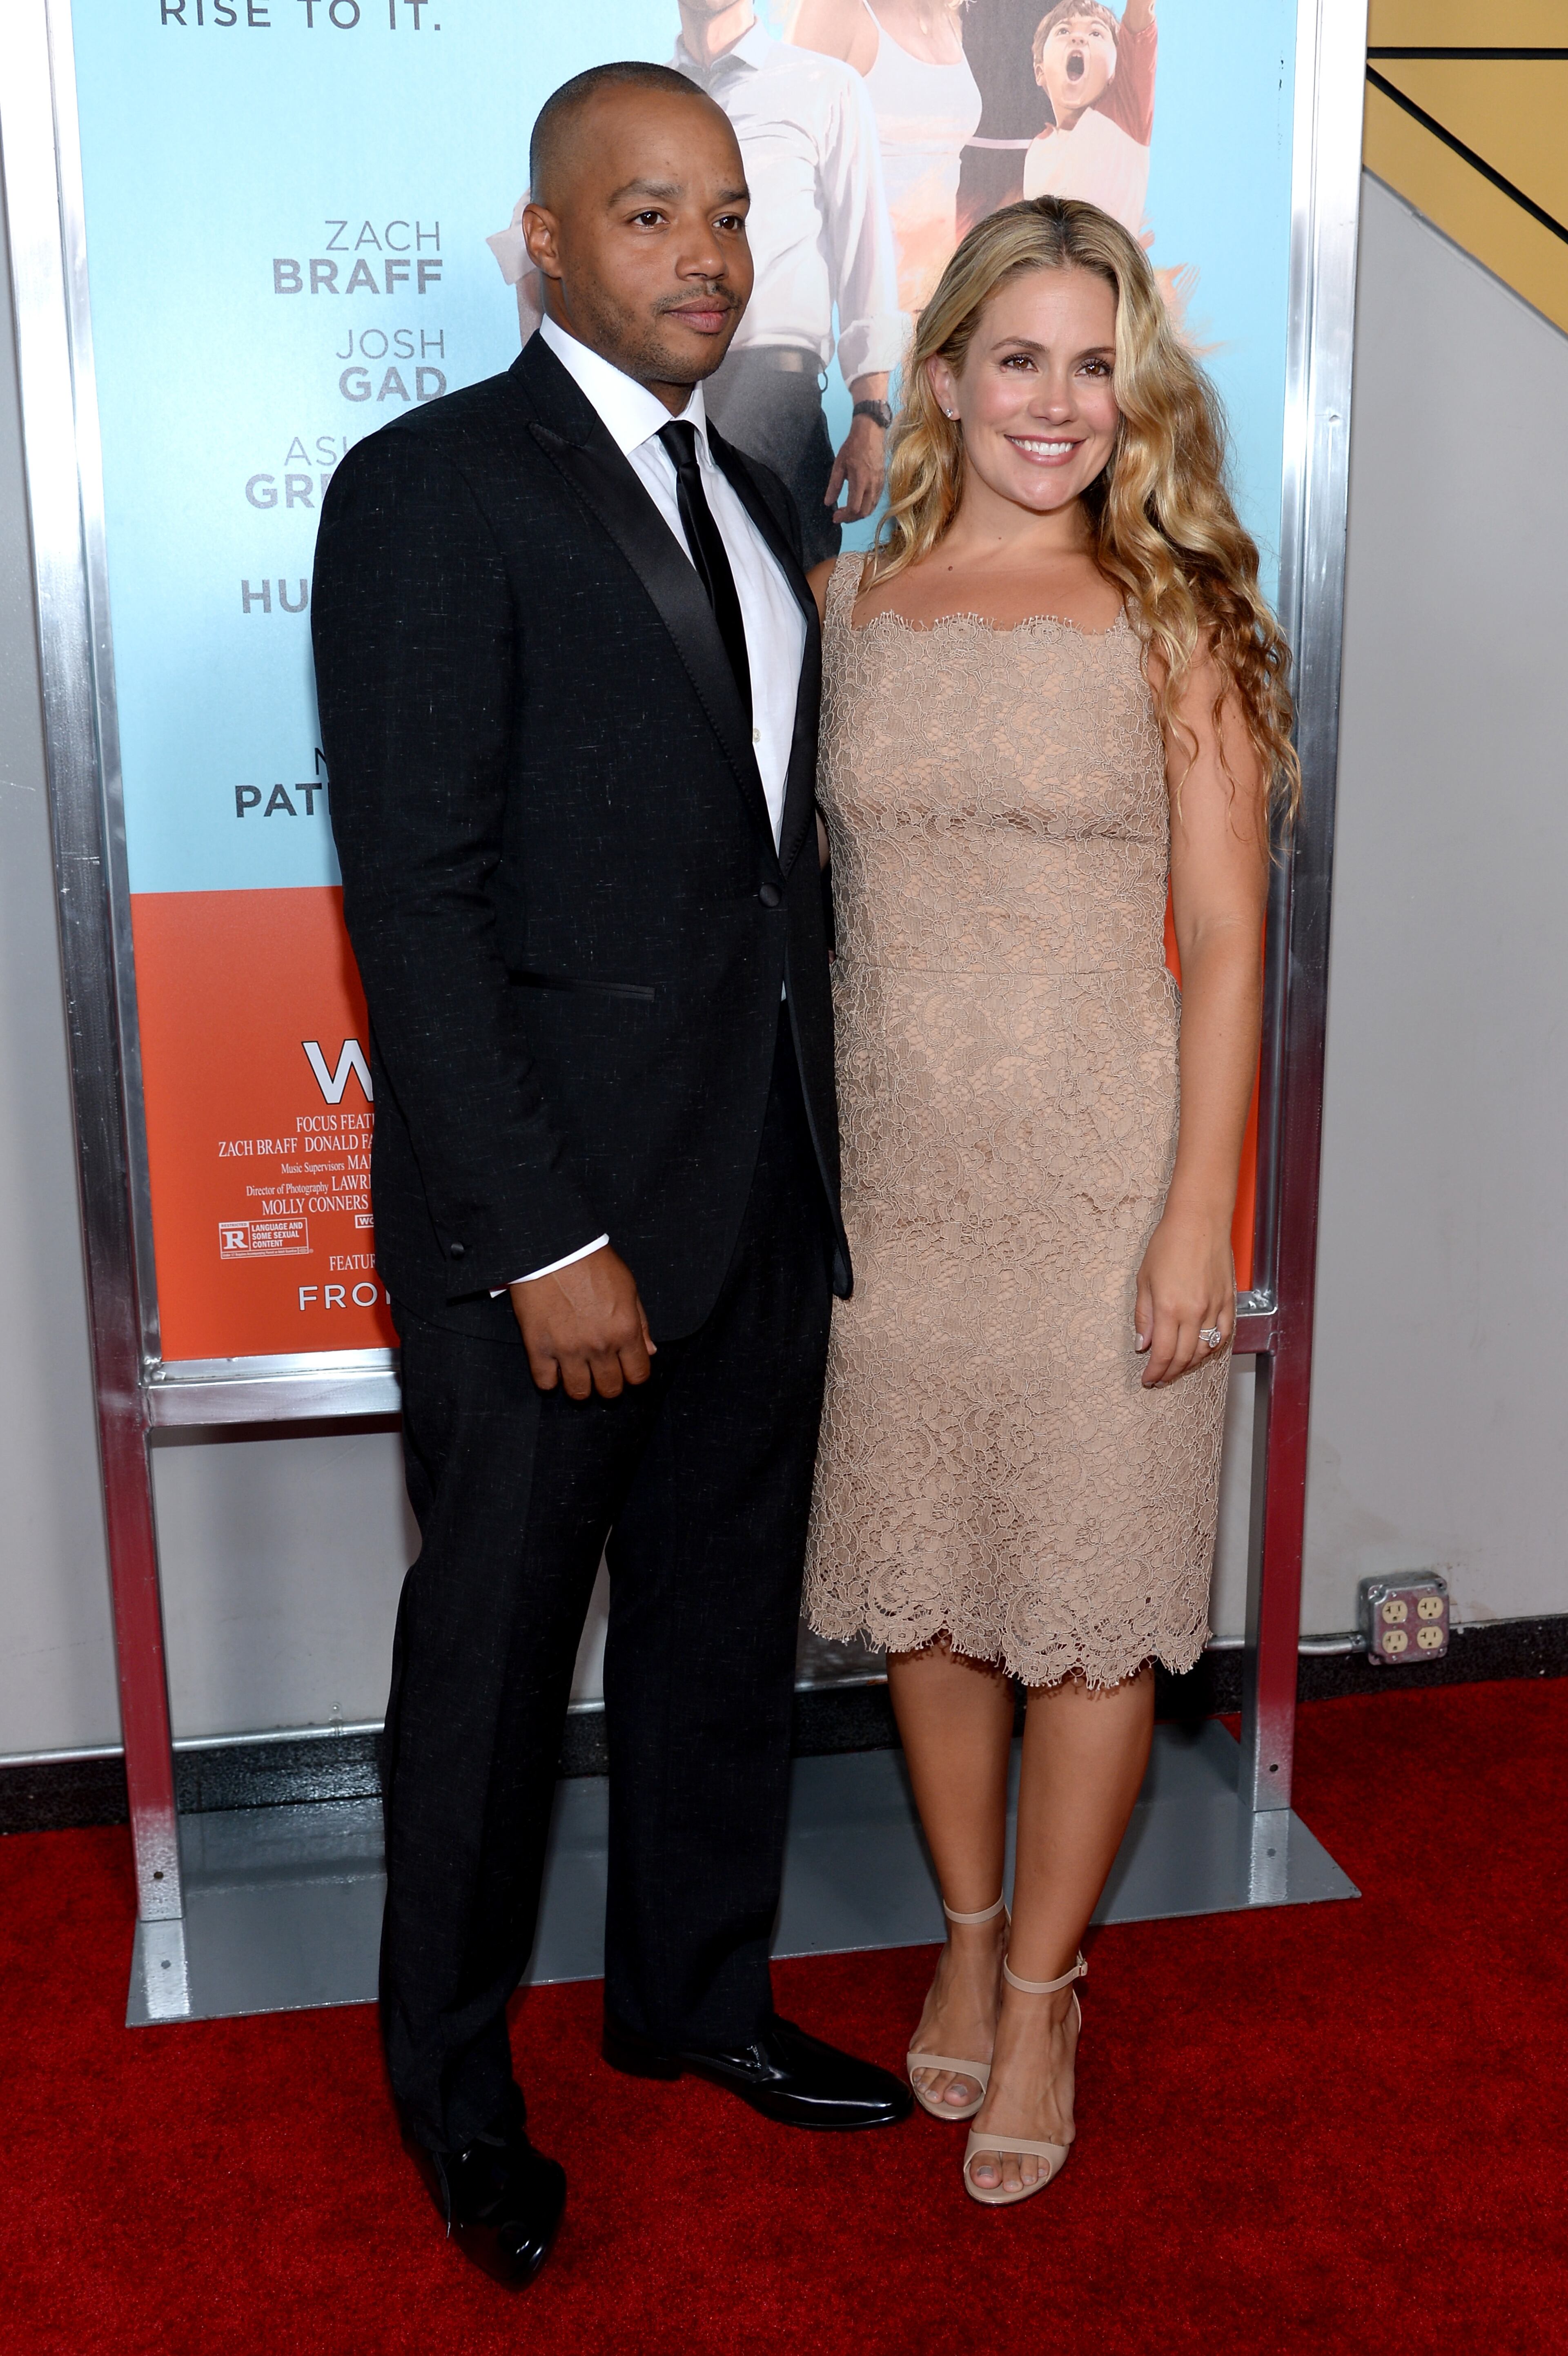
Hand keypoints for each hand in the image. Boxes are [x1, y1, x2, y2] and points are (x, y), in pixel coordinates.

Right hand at [509, 1245, 654, 1400]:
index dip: (634, 1375)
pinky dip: (550, 1380)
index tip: (625, 1369)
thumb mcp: (628, 1287)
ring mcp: (568, 1350)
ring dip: (581, 1387)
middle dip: (609, 1385)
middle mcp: (599, 1345)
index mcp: (625, 1331)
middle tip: (601, 1372)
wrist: (553, 1248)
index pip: (638, 1375)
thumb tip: (650, 1351)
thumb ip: (641, 1322)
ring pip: (579, 1393)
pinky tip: (553, 1367)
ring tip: (577, 1372)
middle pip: (610, 1389)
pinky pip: (545, 1382)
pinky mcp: (539, 1347)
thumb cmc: (593, 1263)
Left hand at [825, 414, 885, 522]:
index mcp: (860, 481)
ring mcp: (879, 485)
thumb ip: (833, 486)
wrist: (870, 434)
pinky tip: (857, 503)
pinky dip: (866, 507)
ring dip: (859, 514)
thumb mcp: (838, 465)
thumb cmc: (852, 447)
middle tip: (840, 516)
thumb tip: (828, 503)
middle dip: (851, 518)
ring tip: (847, 511)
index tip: (835, 517)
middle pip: (864, 513)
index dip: (844, 517)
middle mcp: (872, 486)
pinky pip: (875, 501)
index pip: (854, 508)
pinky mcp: (882, 482)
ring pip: (871, 508)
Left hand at [1132, 1207, 1232, 1386]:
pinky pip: (1223, 1334)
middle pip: (1183, 1357)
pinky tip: (1202, 1351)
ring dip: (1189, 1364)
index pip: (1162, 1353)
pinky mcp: (1228, 1301)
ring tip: (1177, 1368)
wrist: (1199, 1221)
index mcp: (1168, 1307)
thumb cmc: (1168, 1243)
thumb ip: (1143, 1315)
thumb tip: (1142, 1344)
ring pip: (1204, 1350)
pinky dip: (1212, 1347)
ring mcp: (1214, 1308)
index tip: (1148, 1379)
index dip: (1155, 1371)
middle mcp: (1193, 1312)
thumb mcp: (1144, 1279)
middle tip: (1160, 1378)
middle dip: (1169, 1373)